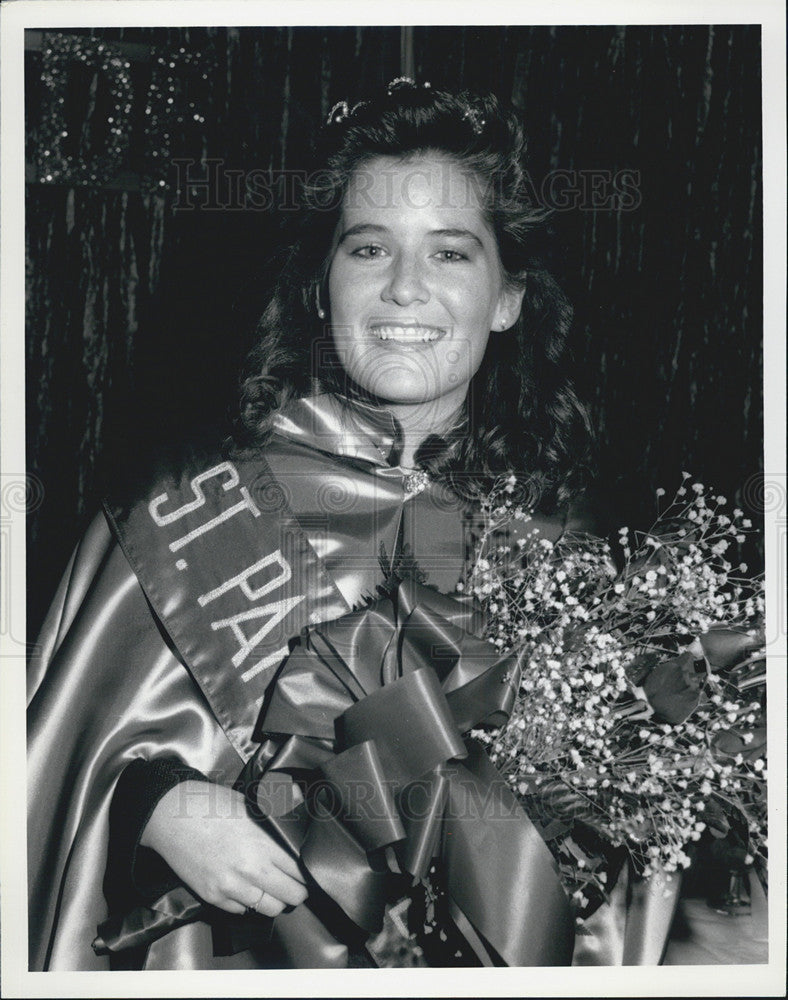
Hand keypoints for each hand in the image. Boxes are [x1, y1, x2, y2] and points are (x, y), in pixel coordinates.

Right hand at [140, 780, 307, 915]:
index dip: (307, 873)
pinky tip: (246, 887)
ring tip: (273, 888)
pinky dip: (248, 902)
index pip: (300, 871)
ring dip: (274, 900)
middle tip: (296, 884)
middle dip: (297, 891)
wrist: (170, 816)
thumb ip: (278, 804)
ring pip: (269, 909)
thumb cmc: (211, 804)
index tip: (306, 872)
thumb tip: (299, 796)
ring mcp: (231, 886)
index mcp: (264, 843)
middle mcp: (250, 869)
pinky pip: (242, 910)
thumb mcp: (249, 799)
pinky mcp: (213, 897)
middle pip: (291, 896)